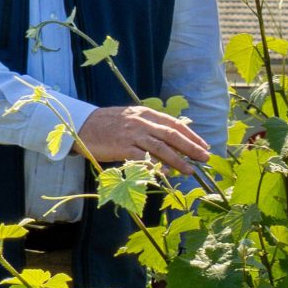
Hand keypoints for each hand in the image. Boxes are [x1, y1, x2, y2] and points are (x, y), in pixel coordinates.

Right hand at [78, 104, 210, 170]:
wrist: (82, 125)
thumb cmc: (108, 124)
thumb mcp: (132, 118)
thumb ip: (150, 125)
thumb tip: (171, 138)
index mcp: (146, 113)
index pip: (175, 124)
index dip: (191, 135)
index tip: (204, 145)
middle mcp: (142, 122)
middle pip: (172, 135)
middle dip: (192, 147)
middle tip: (206, 158)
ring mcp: (132, 134)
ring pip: (161, 148)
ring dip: (178, 160)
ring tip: (190, 170)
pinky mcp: (122, 147)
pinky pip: (143, 158)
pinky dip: (157, 166)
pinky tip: (167, 174)